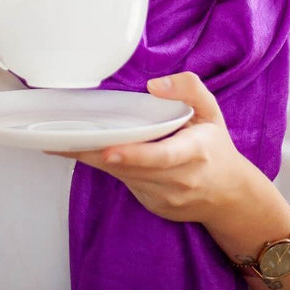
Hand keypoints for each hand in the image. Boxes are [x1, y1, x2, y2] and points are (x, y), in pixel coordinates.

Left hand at [54, 72, 261, 230]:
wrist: (228, 195)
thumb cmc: (215, 148)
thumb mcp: (212, 112)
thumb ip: (190, 90)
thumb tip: (155, 85)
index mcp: (194, 153)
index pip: (162, 157)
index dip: (134, 155)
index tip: (109, 151)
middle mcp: (178, 179)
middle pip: (130, 167)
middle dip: (96, 153)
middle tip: (62, 138)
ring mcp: (164, 196)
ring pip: (121, 176)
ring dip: (91, 159)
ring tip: (60, 141)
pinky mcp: (152, 204)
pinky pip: (123, 183)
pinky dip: (103, 167)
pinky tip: (82, 151)